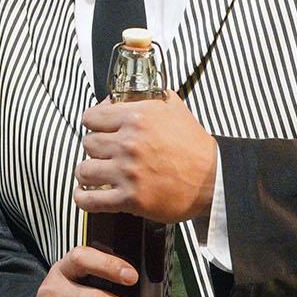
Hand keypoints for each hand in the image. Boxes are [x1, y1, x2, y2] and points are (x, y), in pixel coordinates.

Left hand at [72, 92, 216, 223]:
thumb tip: (117, 96)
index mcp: (137, 118)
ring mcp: (127, 172)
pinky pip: (90, 200)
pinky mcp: (130, 199)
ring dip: (88, 172)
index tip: (99, 130)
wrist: (212, 179)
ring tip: (97, 173)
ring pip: (84, 170)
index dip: (94, 124)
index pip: (91, 117)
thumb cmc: (193, 144)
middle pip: (88, 143)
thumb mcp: (172, 107)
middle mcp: (129, 143)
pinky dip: (83, 198)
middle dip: (96, 149)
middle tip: (106, 154)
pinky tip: (86, 194)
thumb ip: (144, 97)